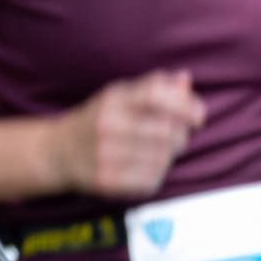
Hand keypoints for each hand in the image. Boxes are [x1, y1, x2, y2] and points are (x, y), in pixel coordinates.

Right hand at [45, 72, 204, 197]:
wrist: (60, 151)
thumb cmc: (100, 120)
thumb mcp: (121, 95)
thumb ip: (154, 86)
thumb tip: (184, 79)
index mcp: (114, 98)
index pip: (156, 96)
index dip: (185, 105)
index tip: (200, 116)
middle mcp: (108, 124)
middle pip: (165, 131)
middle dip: (181, 135)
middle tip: (177, 137)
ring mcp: (105, 154)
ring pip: (161, 158)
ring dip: (169, 156)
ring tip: (160, 152)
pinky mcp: (106, 180)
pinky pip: (149, 180)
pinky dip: (156, 174)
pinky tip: (148, 167)